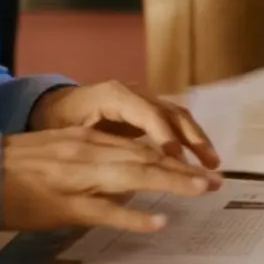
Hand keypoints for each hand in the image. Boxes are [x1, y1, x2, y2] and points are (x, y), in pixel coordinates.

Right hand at [0, 127, 221, 232]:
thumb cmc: (18, 167)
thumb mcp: (62, 150)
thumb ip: (95, 156)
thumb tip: (128, 167)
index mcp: (88, 140)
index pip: (140, 145)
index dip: (174, 155)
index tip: (200, 165)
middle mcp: (88, 152)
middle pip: (145, 159)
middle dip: (183, 170)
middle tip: (215, 181)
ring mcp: (78, 178)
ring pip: (134, 176)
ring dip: (171, 183)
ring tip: (201, 190)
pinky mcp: (65, 205)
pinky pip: (105, 210)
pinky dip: (133, 214)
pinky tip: (158, 221)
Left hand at [32, 81, 221, 168]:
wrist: (51, 105)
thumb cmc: (57, 124)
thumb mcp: (69, 136)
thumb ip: (95, 149)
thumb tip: (122, 171)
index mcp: (113, 95)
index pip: (148, 114)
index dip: (164, 136)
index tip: (177, 160)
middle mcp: (133, 92)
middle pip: (171, 111)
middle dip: (193, 138)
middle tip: (209, 164)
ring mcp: (142, 98)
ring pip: (177, 115)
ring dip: (196, 138)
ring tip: (212, 163)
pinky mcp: (145, 109)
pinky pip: (172, 121)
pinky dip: (187, 138)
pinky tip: (197, 158)